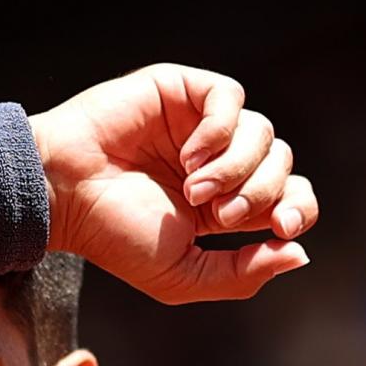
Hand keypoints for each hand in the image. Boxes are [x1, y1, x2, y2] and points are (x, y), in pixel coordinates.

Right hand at [29, 63, 316, 303]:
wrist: (66, 194)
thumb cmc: (115, 237)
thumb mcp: (183, 275)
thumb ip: (242, 274)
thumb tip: (299, 254)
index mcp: (224, 206)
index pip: (289, 197)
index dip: (297, 209)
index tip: (280, 227)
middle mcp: (219, 162)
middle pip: (283, 165)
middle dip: (261, 194)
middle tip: (220, 215)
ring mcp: (202, 125)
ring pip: (263, 132)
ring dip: (236, 169)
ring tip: (194, 190)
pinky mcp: (183, 91)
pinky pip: (230, 98)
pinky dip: (219, 132)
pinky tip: (189, 157)